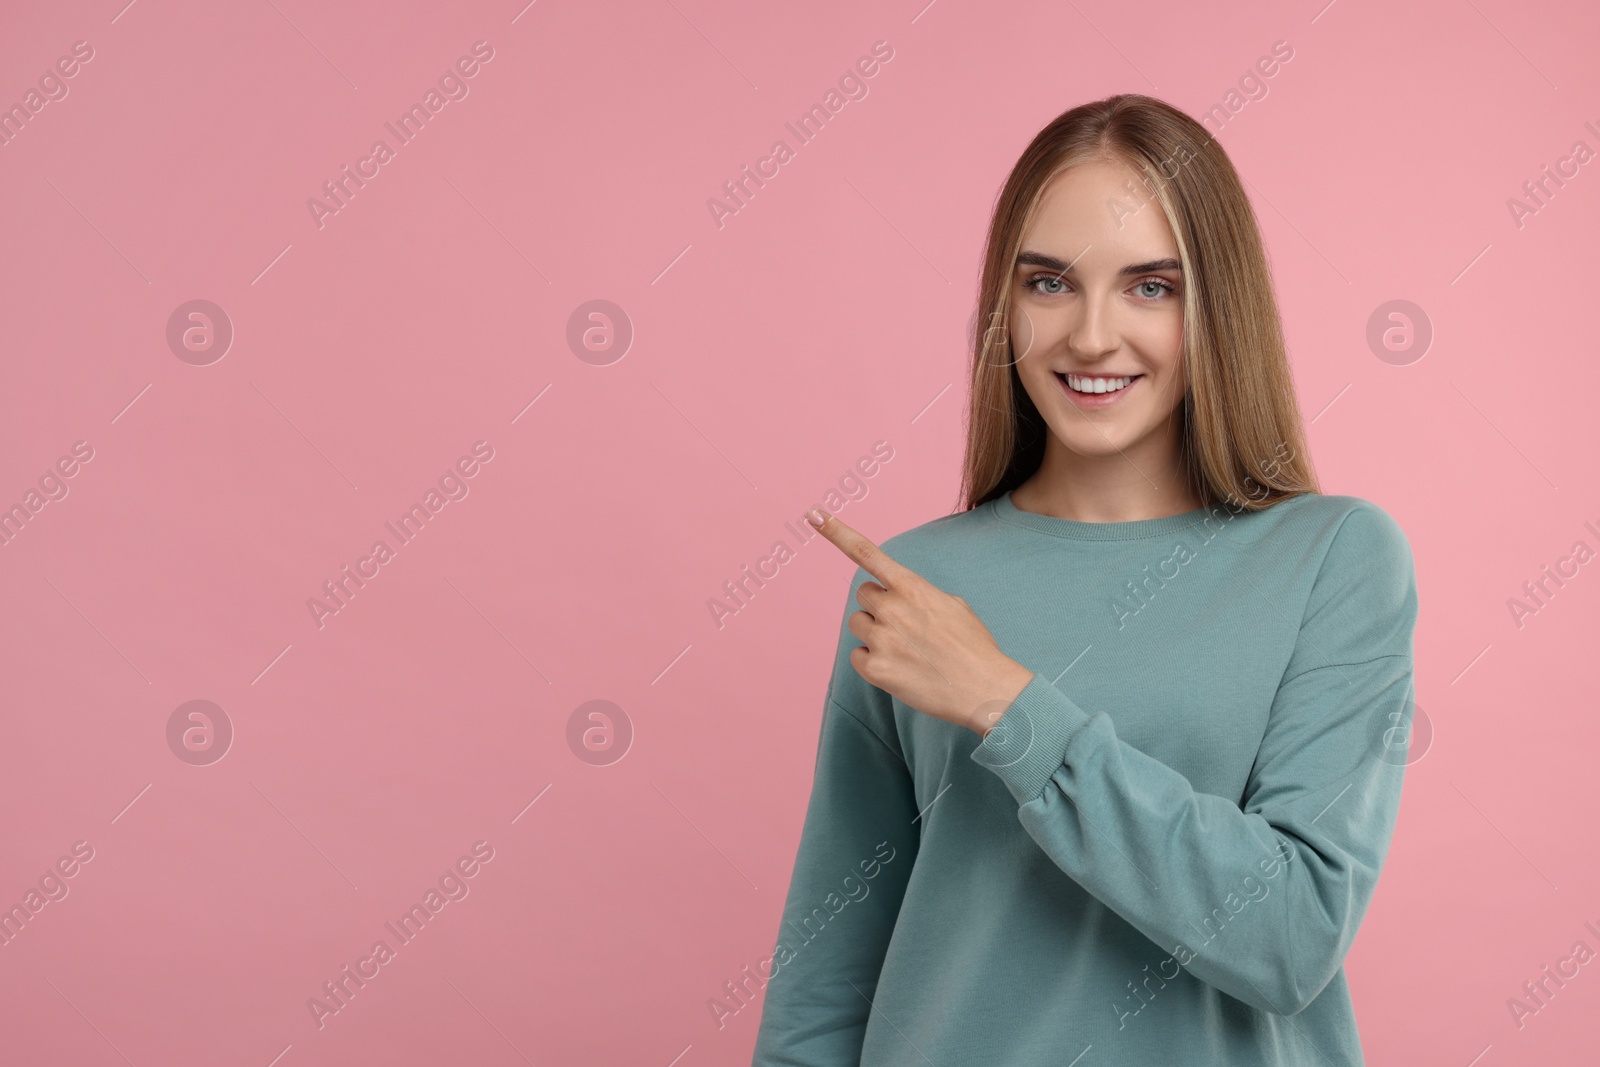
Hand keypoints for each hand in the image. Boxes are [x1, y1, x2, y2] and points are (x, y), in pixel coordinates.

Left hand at [806, 506, 1033, 734]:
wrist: (983, 689)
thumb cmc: (973, 647)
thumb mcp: (954, 606)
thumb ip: (921, 596)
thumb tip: (905, 600)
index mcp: (912, 587)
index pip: (866, 552)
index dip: (836, 532)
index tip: (813, 514)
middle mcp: (892, 609)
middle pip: (863, 595)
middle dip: (878, 606)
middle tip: (904, 625)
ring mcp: (881, 639)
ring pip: (858, 624)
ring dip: (874, 632)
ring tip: (905, 648)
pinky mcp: (875, 669)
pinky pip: (857, 656)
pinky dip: (873, 661)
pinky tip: (899, 668)